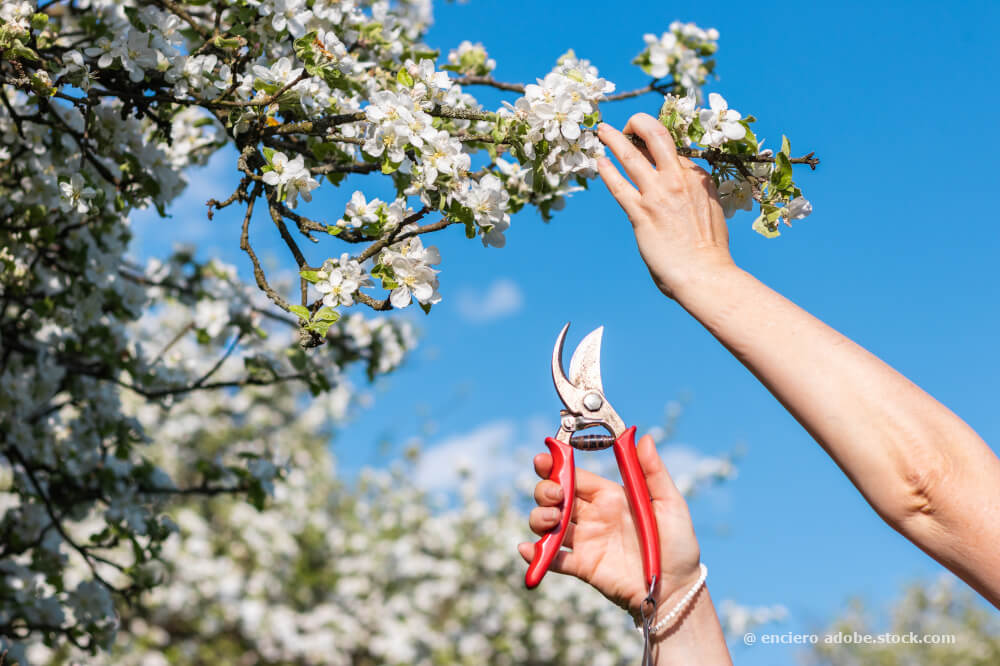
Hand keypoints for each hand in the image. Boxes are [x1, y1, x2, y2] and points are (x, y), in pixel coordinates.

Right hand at [517, 433, 702, 620]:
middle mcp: (593, 516)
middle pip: (555, 496)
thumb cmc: (678, 545)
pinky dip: (536, 555)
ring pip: (548, 525)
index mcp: (610, 497)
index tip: (542, 460)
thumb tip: (643, 437)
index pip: (575, 476)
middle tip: (554, 496)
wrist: (676, 590)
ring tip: (551, 521)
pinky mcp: (582, 567)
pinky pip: (553, 560)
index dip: (556, 466)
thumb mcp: (670, 504)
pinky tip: (528, 550)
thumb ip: (654, 472)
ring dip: (539, 518)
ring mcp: (585, 542)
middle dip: (545, 491)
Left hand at [596, 114, 735, 299]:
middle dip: (637, 123)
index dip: (655, 142)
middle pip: (655, 135)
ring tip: (601, 130)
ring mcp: (658, 194)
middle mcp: (678, 179)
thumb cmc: (709, 250)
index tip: (643, 142)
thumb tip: (678, 188)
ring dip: (613, 139)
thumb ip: (693, 192)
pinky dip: (606, 171)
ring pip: (630, 155)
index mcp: (697, 177)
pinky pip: (618, 185)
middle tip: (625, 126)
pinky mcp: (641, 213)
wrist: (705, 274)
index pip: (672, 148)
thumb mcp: (709, 209)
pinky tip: (599, 162)